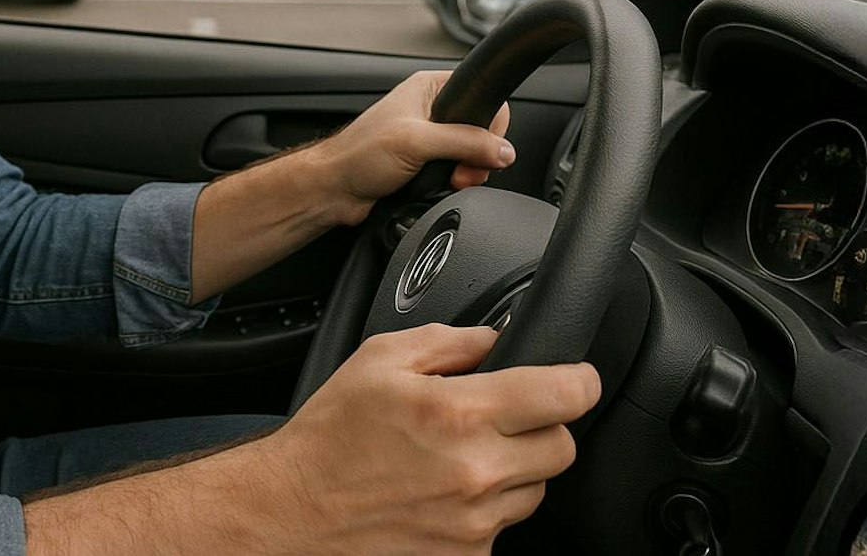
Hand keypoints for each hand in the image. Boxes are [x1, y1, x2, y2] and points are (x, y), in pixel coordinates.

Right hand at [264, 324, 599, 553]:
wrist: (288, 514)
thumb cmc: (328, 439)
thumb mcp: (381, 360)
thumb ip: (452, 341)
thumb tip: (499, 339)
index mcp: (459, 414)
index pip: (565, 395)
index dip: (578, 380)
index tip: (575, 379)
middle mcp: (475, 474)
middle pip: (562, 446)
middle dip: (541, 426)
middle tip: (501, 419)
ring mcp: (473, 525)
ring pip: (536, 490)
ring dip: (513, 471)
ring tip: (459, 460)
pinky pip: (502, 528)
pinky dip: (484, 510)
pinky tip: (442, 495)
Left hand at [317, 70, 513, 223]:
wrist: (335, 190)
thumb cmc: (358, 154)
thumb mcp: (418, 142)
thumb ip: (465, 142)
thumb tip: (502, 150)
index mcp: (429, 88)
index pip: (482, 97)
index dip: (491, 125)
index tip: (485, 148)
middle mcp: (431, 110)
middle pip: (481, 131)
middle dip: (478, 157)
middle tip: (462, 172)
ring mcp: (430, 139)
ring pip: (471, 155)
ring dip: (466, 173)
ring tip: (448, 181)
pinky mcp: (426, 164)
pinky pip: (457, 173)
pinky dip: (454, 184)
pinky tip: (438, 187)